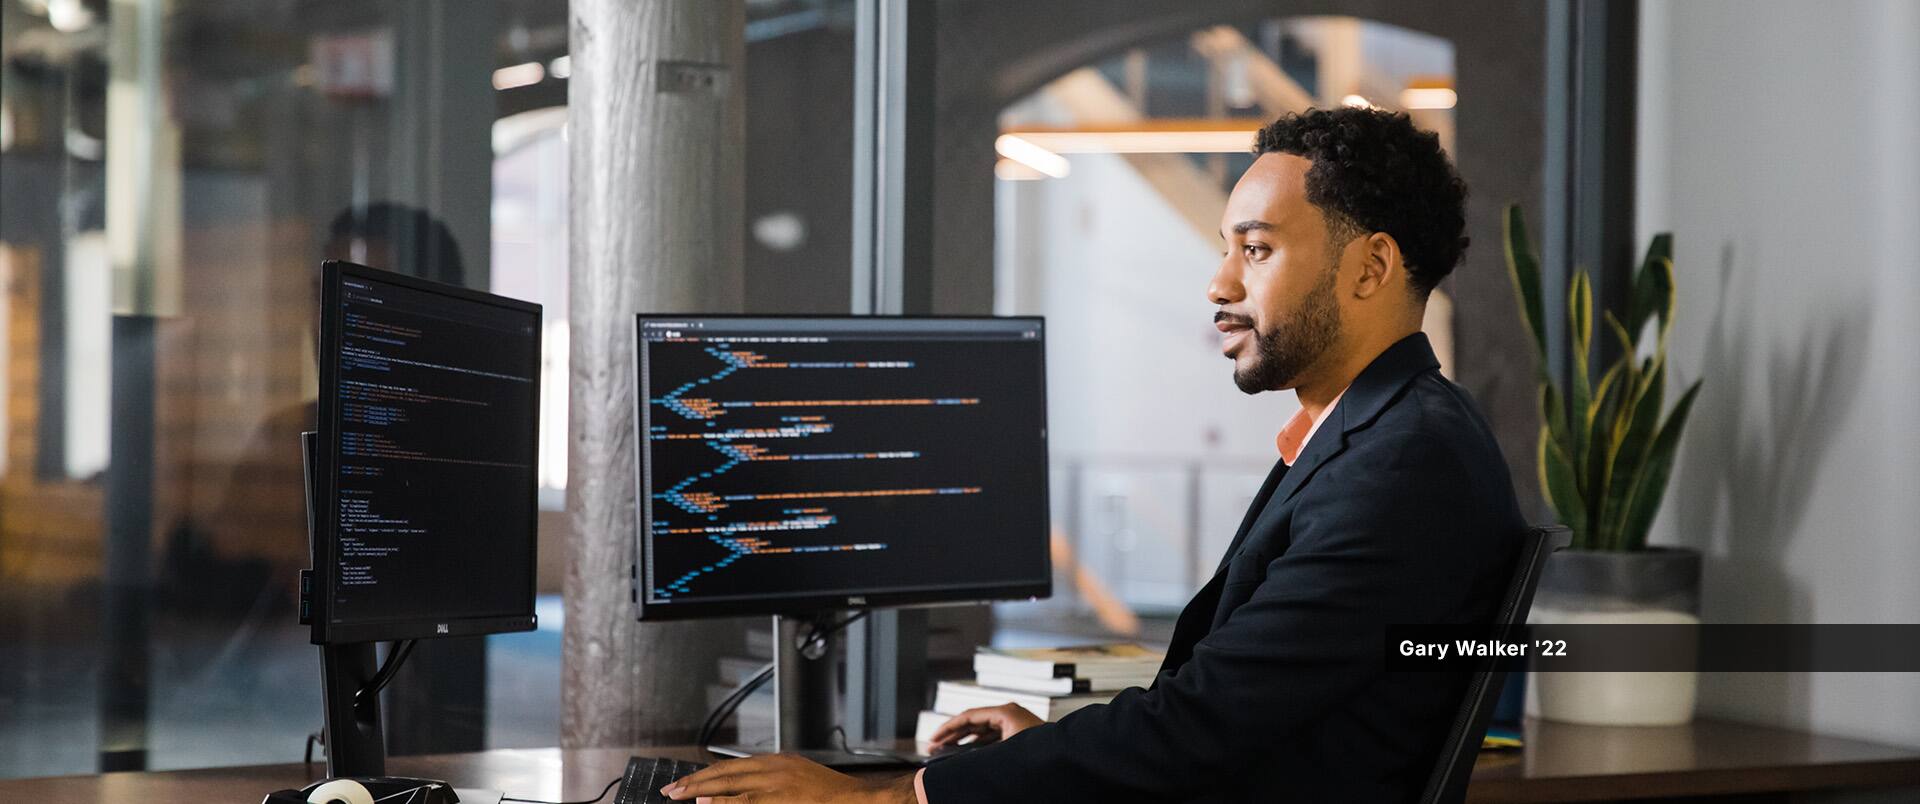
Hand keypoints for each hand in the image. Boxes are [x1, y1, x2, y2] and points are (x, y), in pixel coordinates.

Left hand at [661, 754, 913, 803]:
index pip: (732, 767)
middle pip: (725, 772)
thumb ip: (774, 783)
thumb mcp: (800, 781)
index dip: (706, 774)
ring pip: (730, 782)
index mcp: (778, 762)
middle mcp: (774, 768)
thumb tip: (744, 794)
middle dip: (695, 780)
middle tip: (672, 789)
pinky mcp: (781, 798)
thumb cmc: (831, 797)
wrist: (858, 800)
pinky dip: (722, 800)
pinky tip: (704, 801)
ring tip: (677, 795)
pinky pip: (746, 800)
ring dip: (699, 789)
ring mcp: (777, 782)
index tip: (686, 783)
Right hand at [925, 703, 1042, 748]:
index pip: (968, 716)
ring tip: (946, 751)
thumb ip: (979, 754)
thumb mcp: (1005, 752)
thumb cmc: (1042, 752)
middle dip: (953, 735)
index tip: (933, 738)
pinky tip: (966, 754)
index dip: (948, 728)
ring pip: (982, 730)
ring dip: (964, 741)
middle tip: (934, 746)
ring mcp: (1014, 722)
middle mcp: (1009, 713)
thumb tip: (959, 759)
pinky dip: (977, 745)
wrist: (1066, 757)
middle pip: (973, 722)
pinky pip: (991, 737)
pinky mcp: (1018, 733)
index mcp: (1005, 712)